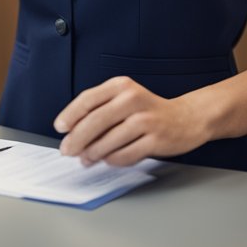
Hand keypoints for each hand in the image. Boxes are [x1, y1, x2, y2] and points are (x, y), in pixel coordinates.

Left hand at [54, 77, 210, 166]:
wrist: (187, 118)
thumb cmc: (148, 110)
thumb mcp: (124, 99)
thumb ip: (100, 110)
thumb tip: (73, 132)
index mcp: (121, 86)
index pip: (87, 99)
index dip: (70, 115)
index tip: (60, 128)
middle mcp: (133, 99)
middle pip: (94, 122)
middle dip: (76, 139)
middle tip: (67, 150)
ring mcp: (146, 120)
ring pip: (108, 141)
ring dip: (93, 153)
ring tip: (86, 158)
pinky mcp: (156, 140)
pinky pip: (125, 155)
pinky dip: (112, 160)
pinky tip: (108, 159)